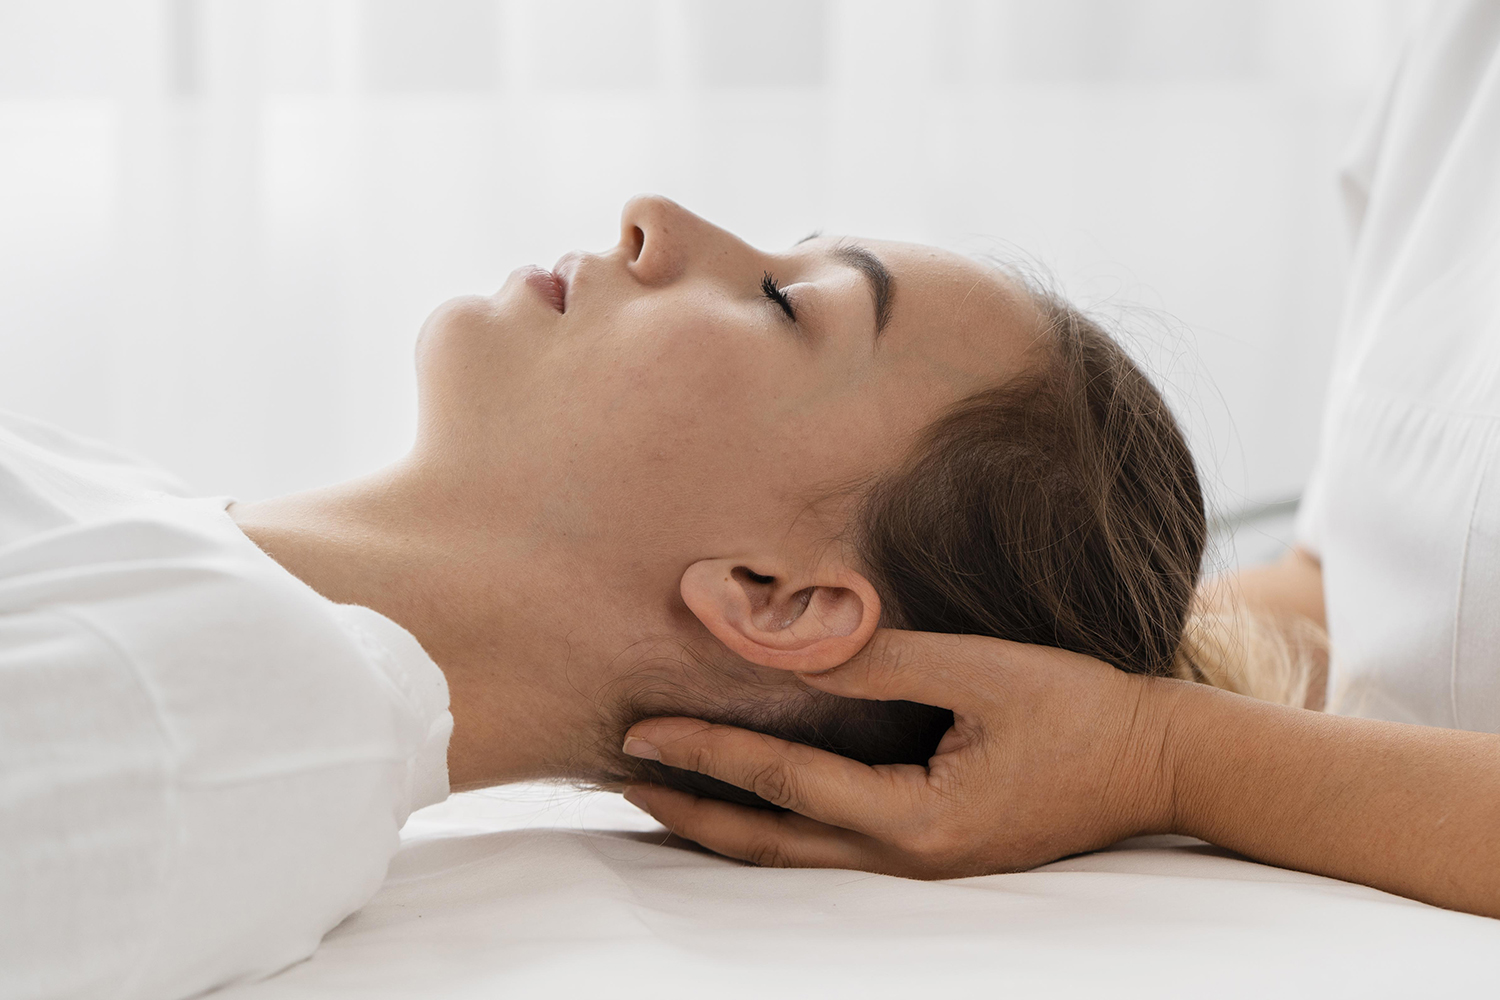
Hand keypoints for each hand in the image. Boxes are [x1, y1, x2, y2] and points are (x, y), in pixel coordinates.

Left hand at [620, 630, 1184, 878]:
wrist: (1159, 764)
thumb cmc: (1081, 712)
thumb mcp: (982, 671)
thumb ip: (879, 661)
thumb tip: (789, 647)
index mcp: (917, 821)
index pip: (783, 783)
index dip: (708, 751)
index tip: (642, 730)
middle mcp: (907, 861)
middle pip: (770, 846)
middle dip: (691, 812)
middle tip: (624, 779)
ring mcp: (919, 868)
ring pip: (794, 859)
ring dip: (724, 827)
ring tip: (662, 796)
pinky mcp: (931, 854)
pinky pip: (829, 850)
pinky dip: (774, 826)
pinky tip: (748, 802)